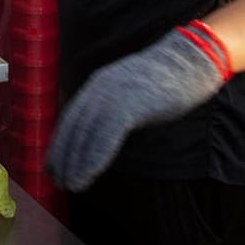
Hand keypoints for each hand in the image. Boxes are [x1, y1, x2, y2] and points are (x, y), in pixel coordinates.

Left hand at [47, 29, 227, 191]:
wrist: (191, 60)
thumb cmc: (166, 82)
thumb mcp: (131, 93)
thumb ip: (115, 109)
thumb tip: (102, 136)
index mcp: (98, 85)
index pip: (72, 118)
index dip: (60, 144)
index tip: (53, 167)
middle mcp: (100, 87)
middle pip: (74, 126)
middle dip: (63, 156)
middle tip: (59, 182)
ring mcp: (115, 92)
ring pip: (86, 131)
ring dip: (76, 161)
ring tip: (71, 184)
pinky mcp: (131, 101)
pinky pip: (106, 133)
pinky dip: (95, 156)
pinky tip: (89, 174)